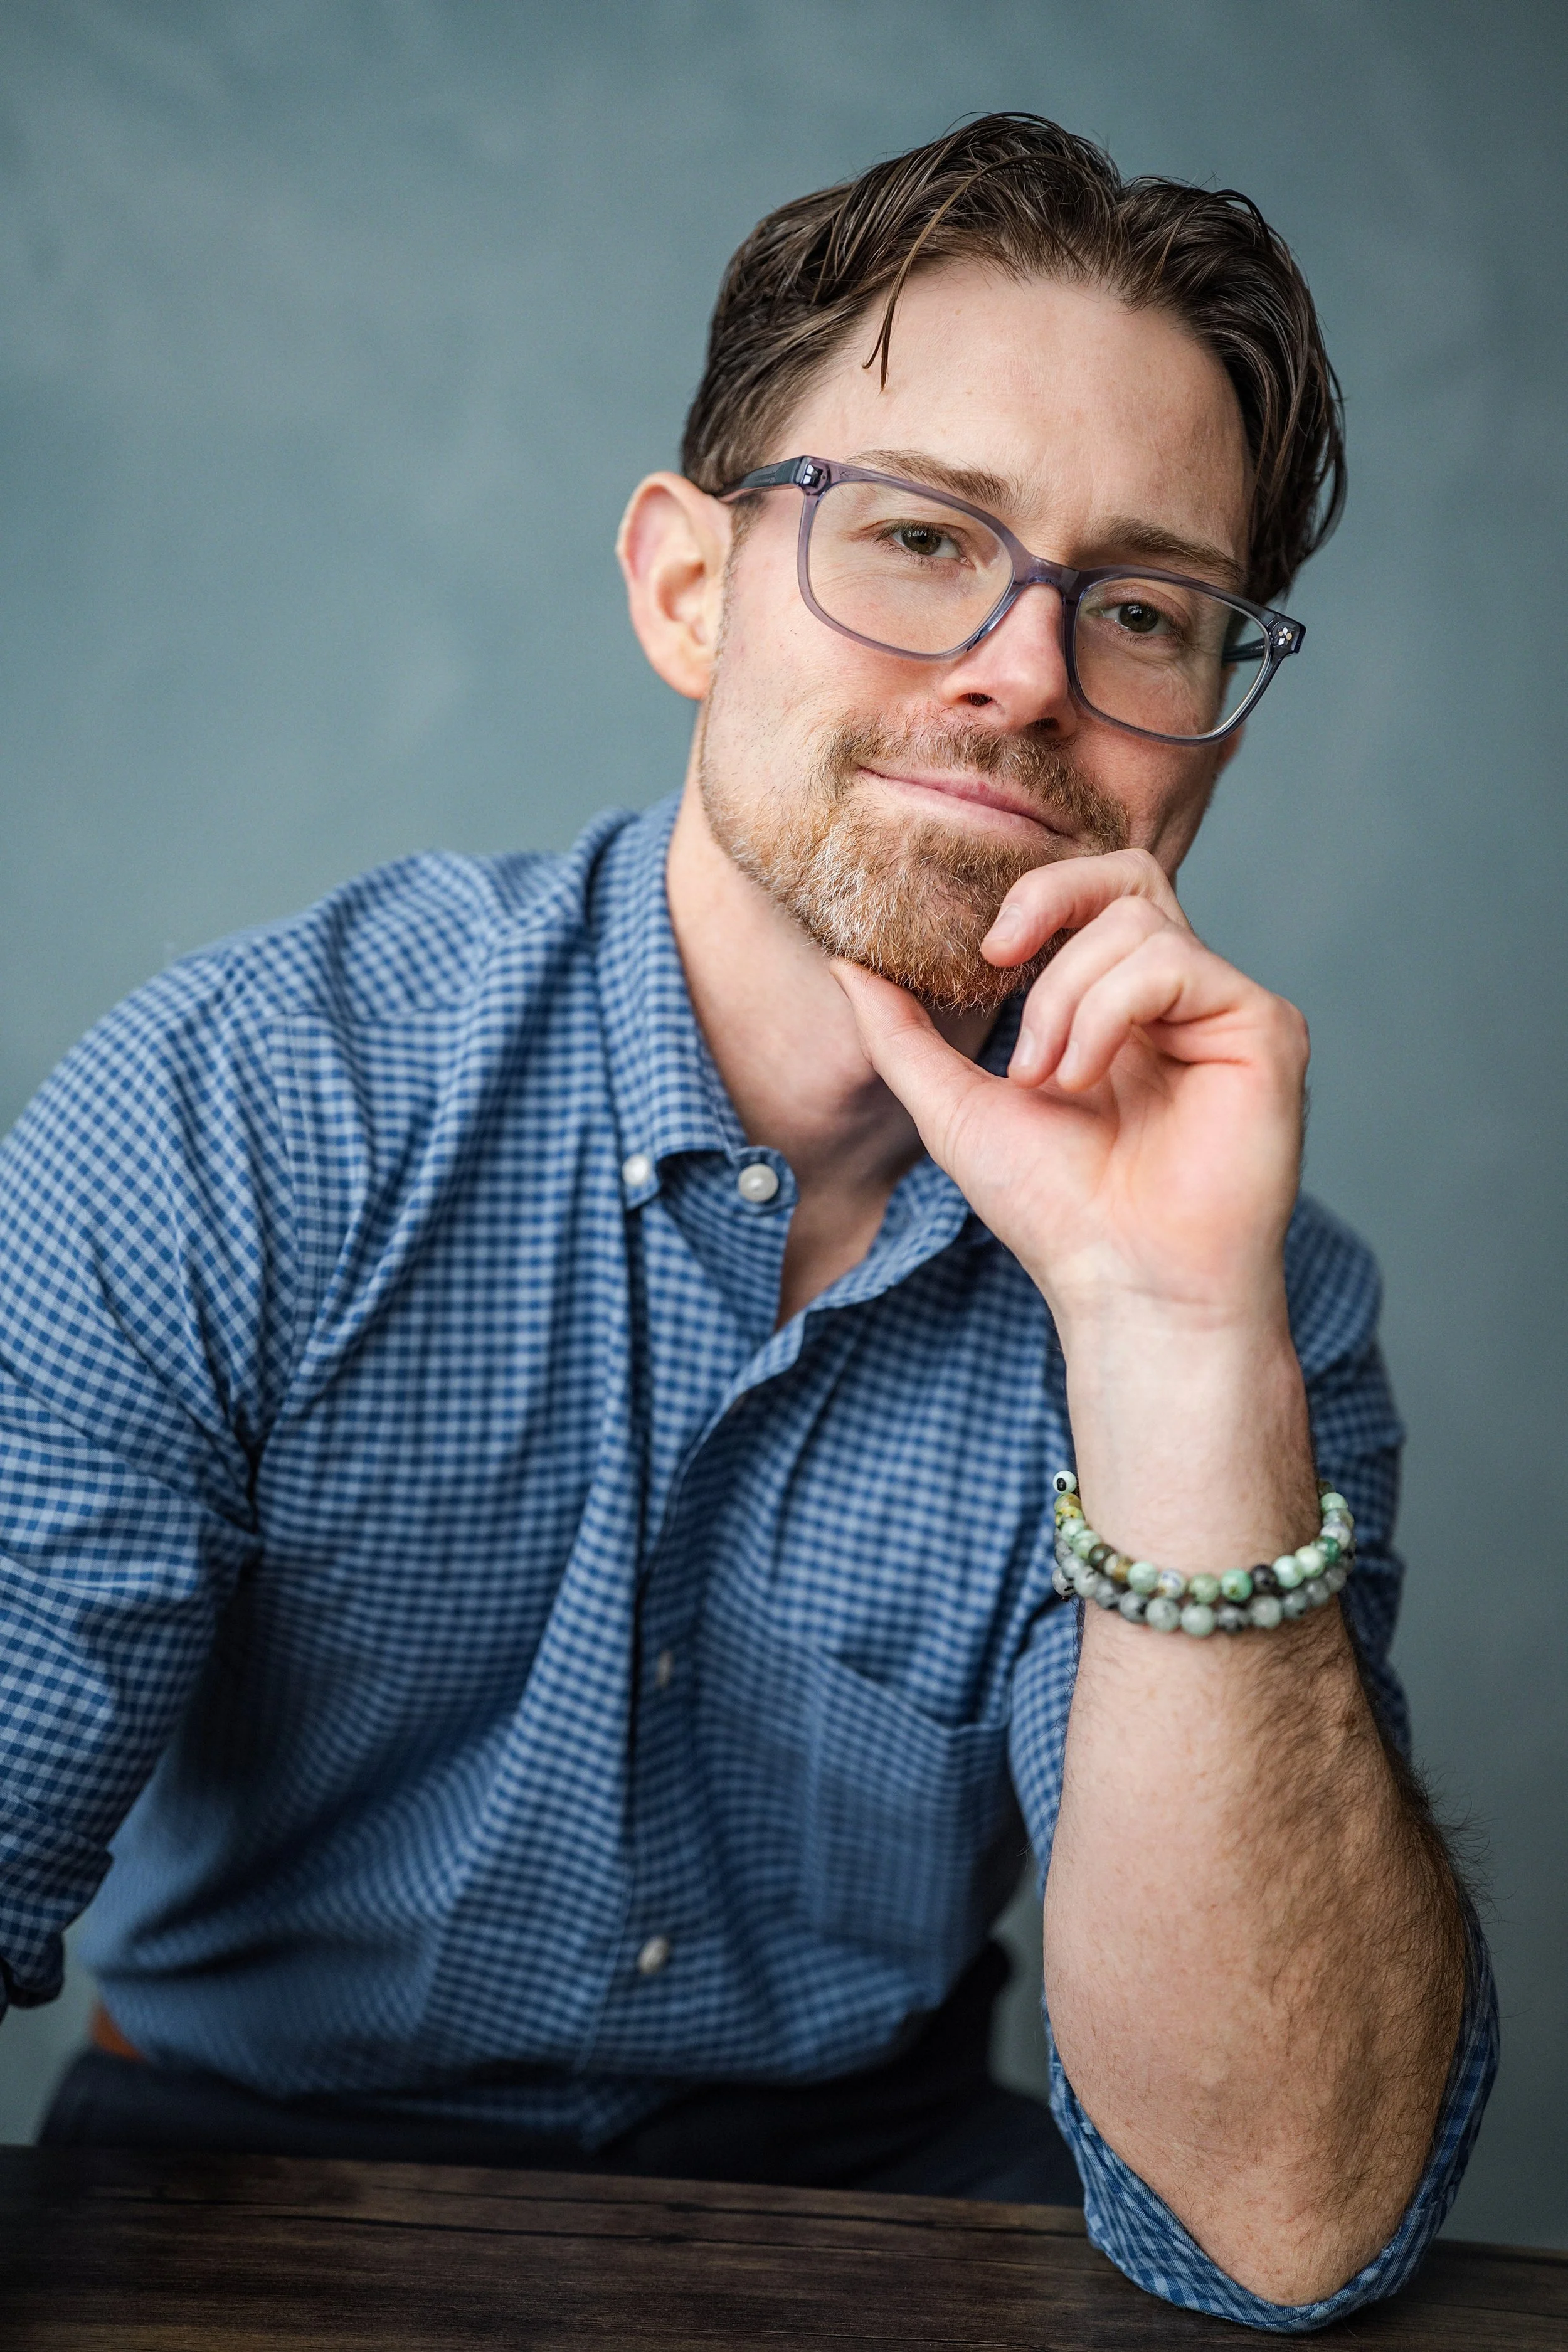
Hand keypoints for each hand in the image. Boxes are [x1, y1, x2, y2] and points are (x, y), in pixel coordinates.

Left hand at [831, 851, 1308, 1340]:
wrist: (1124, 1285)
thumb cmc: (1054, 1211)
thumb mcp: (954, 1106)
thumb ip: (903, 1034)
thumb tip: (846, 965)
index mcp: (1121, 1007)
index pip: (1093, 897)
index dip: (1037, 897)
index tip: (982, 954)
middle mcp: (1181, 999)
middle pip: (1127, 875)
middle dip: (1047, 901)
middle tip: (996, 958)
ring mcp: (1225, 1010)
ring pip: (1136, 924)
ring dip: (1065, 997)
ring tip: (1050, 1079)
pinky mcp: (1266, 1027)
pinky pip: (1175, 964)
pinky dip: (1109, 1012)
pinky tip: (1087, 1080)